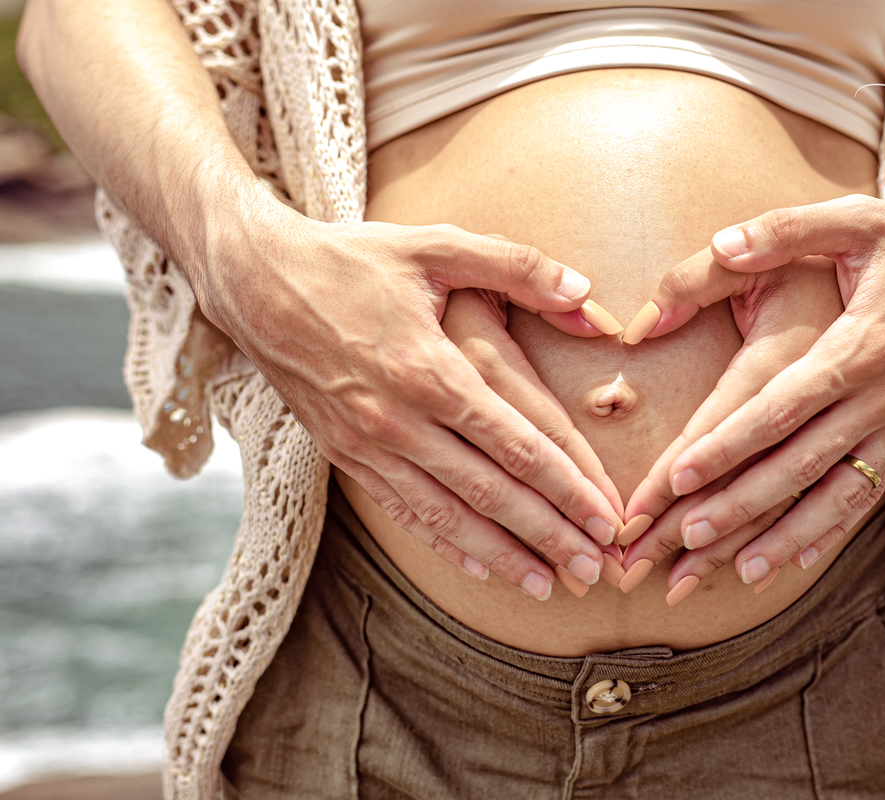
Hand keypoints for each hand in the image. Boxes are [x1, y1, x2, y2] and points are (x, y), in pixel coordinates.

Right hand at [196, 190, 625, 599]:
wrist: (254, 280)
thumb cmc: (350, 260)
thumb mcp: (434, 246)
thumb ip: (517, 267)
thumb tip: (588, 293)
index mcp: (429, 369)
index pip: (517, 445)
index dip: (569, 488)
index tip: (608, 520)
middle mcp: (398, 419)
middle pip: (490, 494)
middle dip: (549, 536)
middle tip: (596, 571)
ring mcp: (367, 444)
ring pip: (447, 517)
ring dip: (502, 556)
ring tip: (549, 586)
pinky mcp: (343, 456)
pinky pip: (402, 512)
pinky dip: (445, 545)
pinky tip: (481, 568)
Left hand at [621, 190, 884, 584]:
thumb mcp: (861, 218)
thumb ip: (787, 229)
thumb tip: (721, 240)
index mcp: (860, 346)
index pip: (782, 407)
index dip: (730, 444)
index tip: (679, 477)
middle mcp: (882, 397)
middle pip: (800, 464)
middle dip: (740, 506)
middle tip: (683, 538)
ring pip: (835, 494)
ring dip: (785, 537)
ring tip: (737, 571)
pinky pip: (868, 494)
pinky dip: (832, 531)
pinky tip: (798, 561)